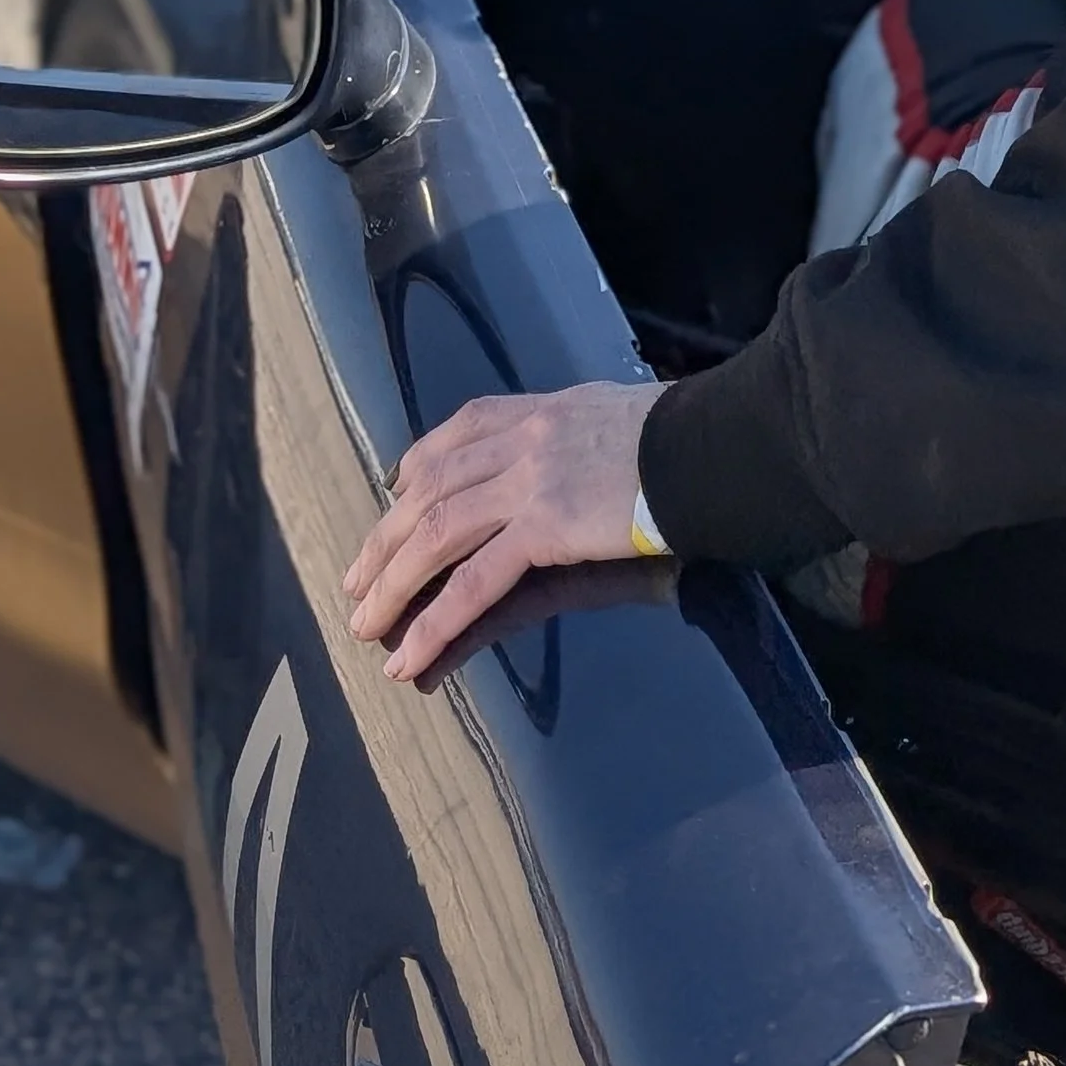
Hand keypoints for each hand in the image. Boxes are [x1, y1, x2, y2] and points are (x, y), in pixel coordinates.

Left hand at [343, 380, 662, 680]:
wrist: (708, 447)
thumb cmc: (678, 434)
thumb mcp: (609, 414)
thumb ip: (570, 434)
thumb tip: (561, 454)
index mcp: (537, 411)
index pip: (455, 434)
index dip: (414, 470)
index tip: (393, 497)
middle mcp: (520, 440)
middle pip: (428, 489)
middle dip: (384, 540)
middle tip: (357, 582)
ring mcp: (527, 482)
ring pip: (435, 534)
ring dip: (392, 585)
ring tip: (368, 627)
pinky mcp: (543, 528)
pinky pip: (473, 581)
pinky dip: (435, 621)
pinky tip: (412, 654)